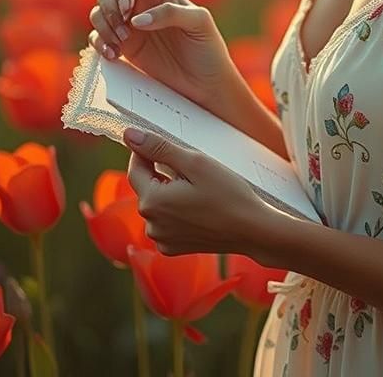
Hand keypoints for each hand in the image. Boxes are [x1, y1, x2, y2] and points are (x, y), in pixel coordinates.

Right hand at [88, 0, 237, 111]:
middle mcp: (141, 3)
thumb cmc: (208, 49)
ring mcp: (129, 25)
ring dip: (104, 25)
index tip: (128, 6)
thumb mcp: (199, 23)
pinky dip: (99, 43)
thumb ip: (171, 13)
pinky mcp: (123, 47)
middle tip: (125, 28)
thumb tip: (136, 19)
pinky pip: (97, 37)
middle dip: (109, 5)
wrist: (204, 84)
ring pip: (98, 11)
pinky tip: (114, 55)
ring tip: (122, 43)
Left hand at [123, 127, 278, 259]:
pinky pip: (166, 222)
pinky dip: (176, 211)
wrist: (253, 230)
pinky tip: (199, 206)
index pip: (135, 168)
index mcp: (152, 202)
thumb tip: (130, 135)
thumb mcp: (195, 162)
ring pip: (157, 204)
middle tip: (191, 166)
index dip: (145, 151)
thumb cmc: (228, 193)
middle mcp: (151, 225)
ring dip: (170, 192)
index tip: (163, 142)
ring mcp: (162, 239)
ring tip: (198, 187)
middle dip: (162, 173)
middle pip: (147, 187)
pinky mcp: (173, 248)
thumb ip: (160, 148)